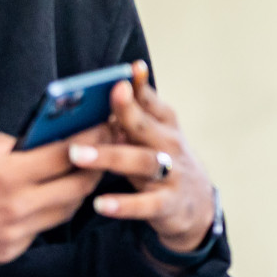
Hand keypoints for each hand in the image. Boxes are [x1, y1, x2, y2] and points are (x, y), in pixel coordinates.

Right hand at [0, 130, 105, 276]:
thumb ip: (0, 143)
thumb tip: (31, 140)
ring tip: (87, 170)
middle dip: (99, 164)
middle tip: (108, 148)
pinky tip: (54, 196)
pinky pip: (45, 227)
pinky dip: (54, 209)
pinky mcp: (11, 251)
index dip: (92, 138)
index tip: (107, 124)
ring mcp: (17, 233)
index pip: (66, 155)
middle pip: (79, 185)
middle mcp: (18, 207)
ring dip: (81, 189)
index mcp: (5, 176)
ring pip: (68, 209)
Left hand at [67, 61, 215, 252]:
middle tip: (98, 103)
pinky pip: (145, 204)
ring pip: (142, 162)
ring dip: (110, 157)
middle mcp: (170, 146)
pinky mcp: (167, 204)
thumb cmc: (164, 163)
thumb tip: (104, 91)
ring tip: (78, 155)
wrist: (198, 206)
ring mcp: (171, 175)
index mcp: (165, 126)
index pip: (152, 102)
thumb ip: (134, 115)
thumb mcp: (156, 137)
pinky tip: (101, 203)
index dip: (140, 86)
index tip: (130, 70)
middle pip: (145, 127)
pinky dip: (124, 204)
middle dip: (125, 112)